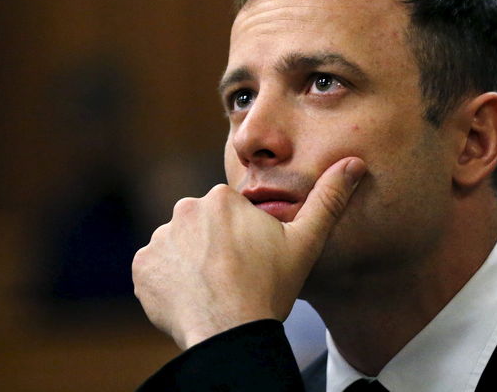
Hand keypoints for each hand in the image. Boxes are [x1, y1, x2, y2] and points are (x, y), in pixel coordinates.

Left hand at [132, 157, 365, 348]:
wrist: (230, 333)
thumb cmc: (269, 288)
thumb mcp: (305, 242)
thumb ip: (328, 199)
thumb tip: (354, 163)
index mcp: (222, 198)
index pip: (231, 214)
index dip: (244, 239)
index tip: (253, 262)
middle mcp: (184, 209)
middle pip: (203, 227)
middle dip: (214, 247)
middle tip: (234, 277)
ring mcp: (159, 239)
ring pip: (179, 247)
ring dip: (191, 263)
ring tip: (213, 289)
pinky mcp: (142, 267)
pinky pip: (156, 269)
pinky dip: (169, 281)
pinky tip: (192, 297)